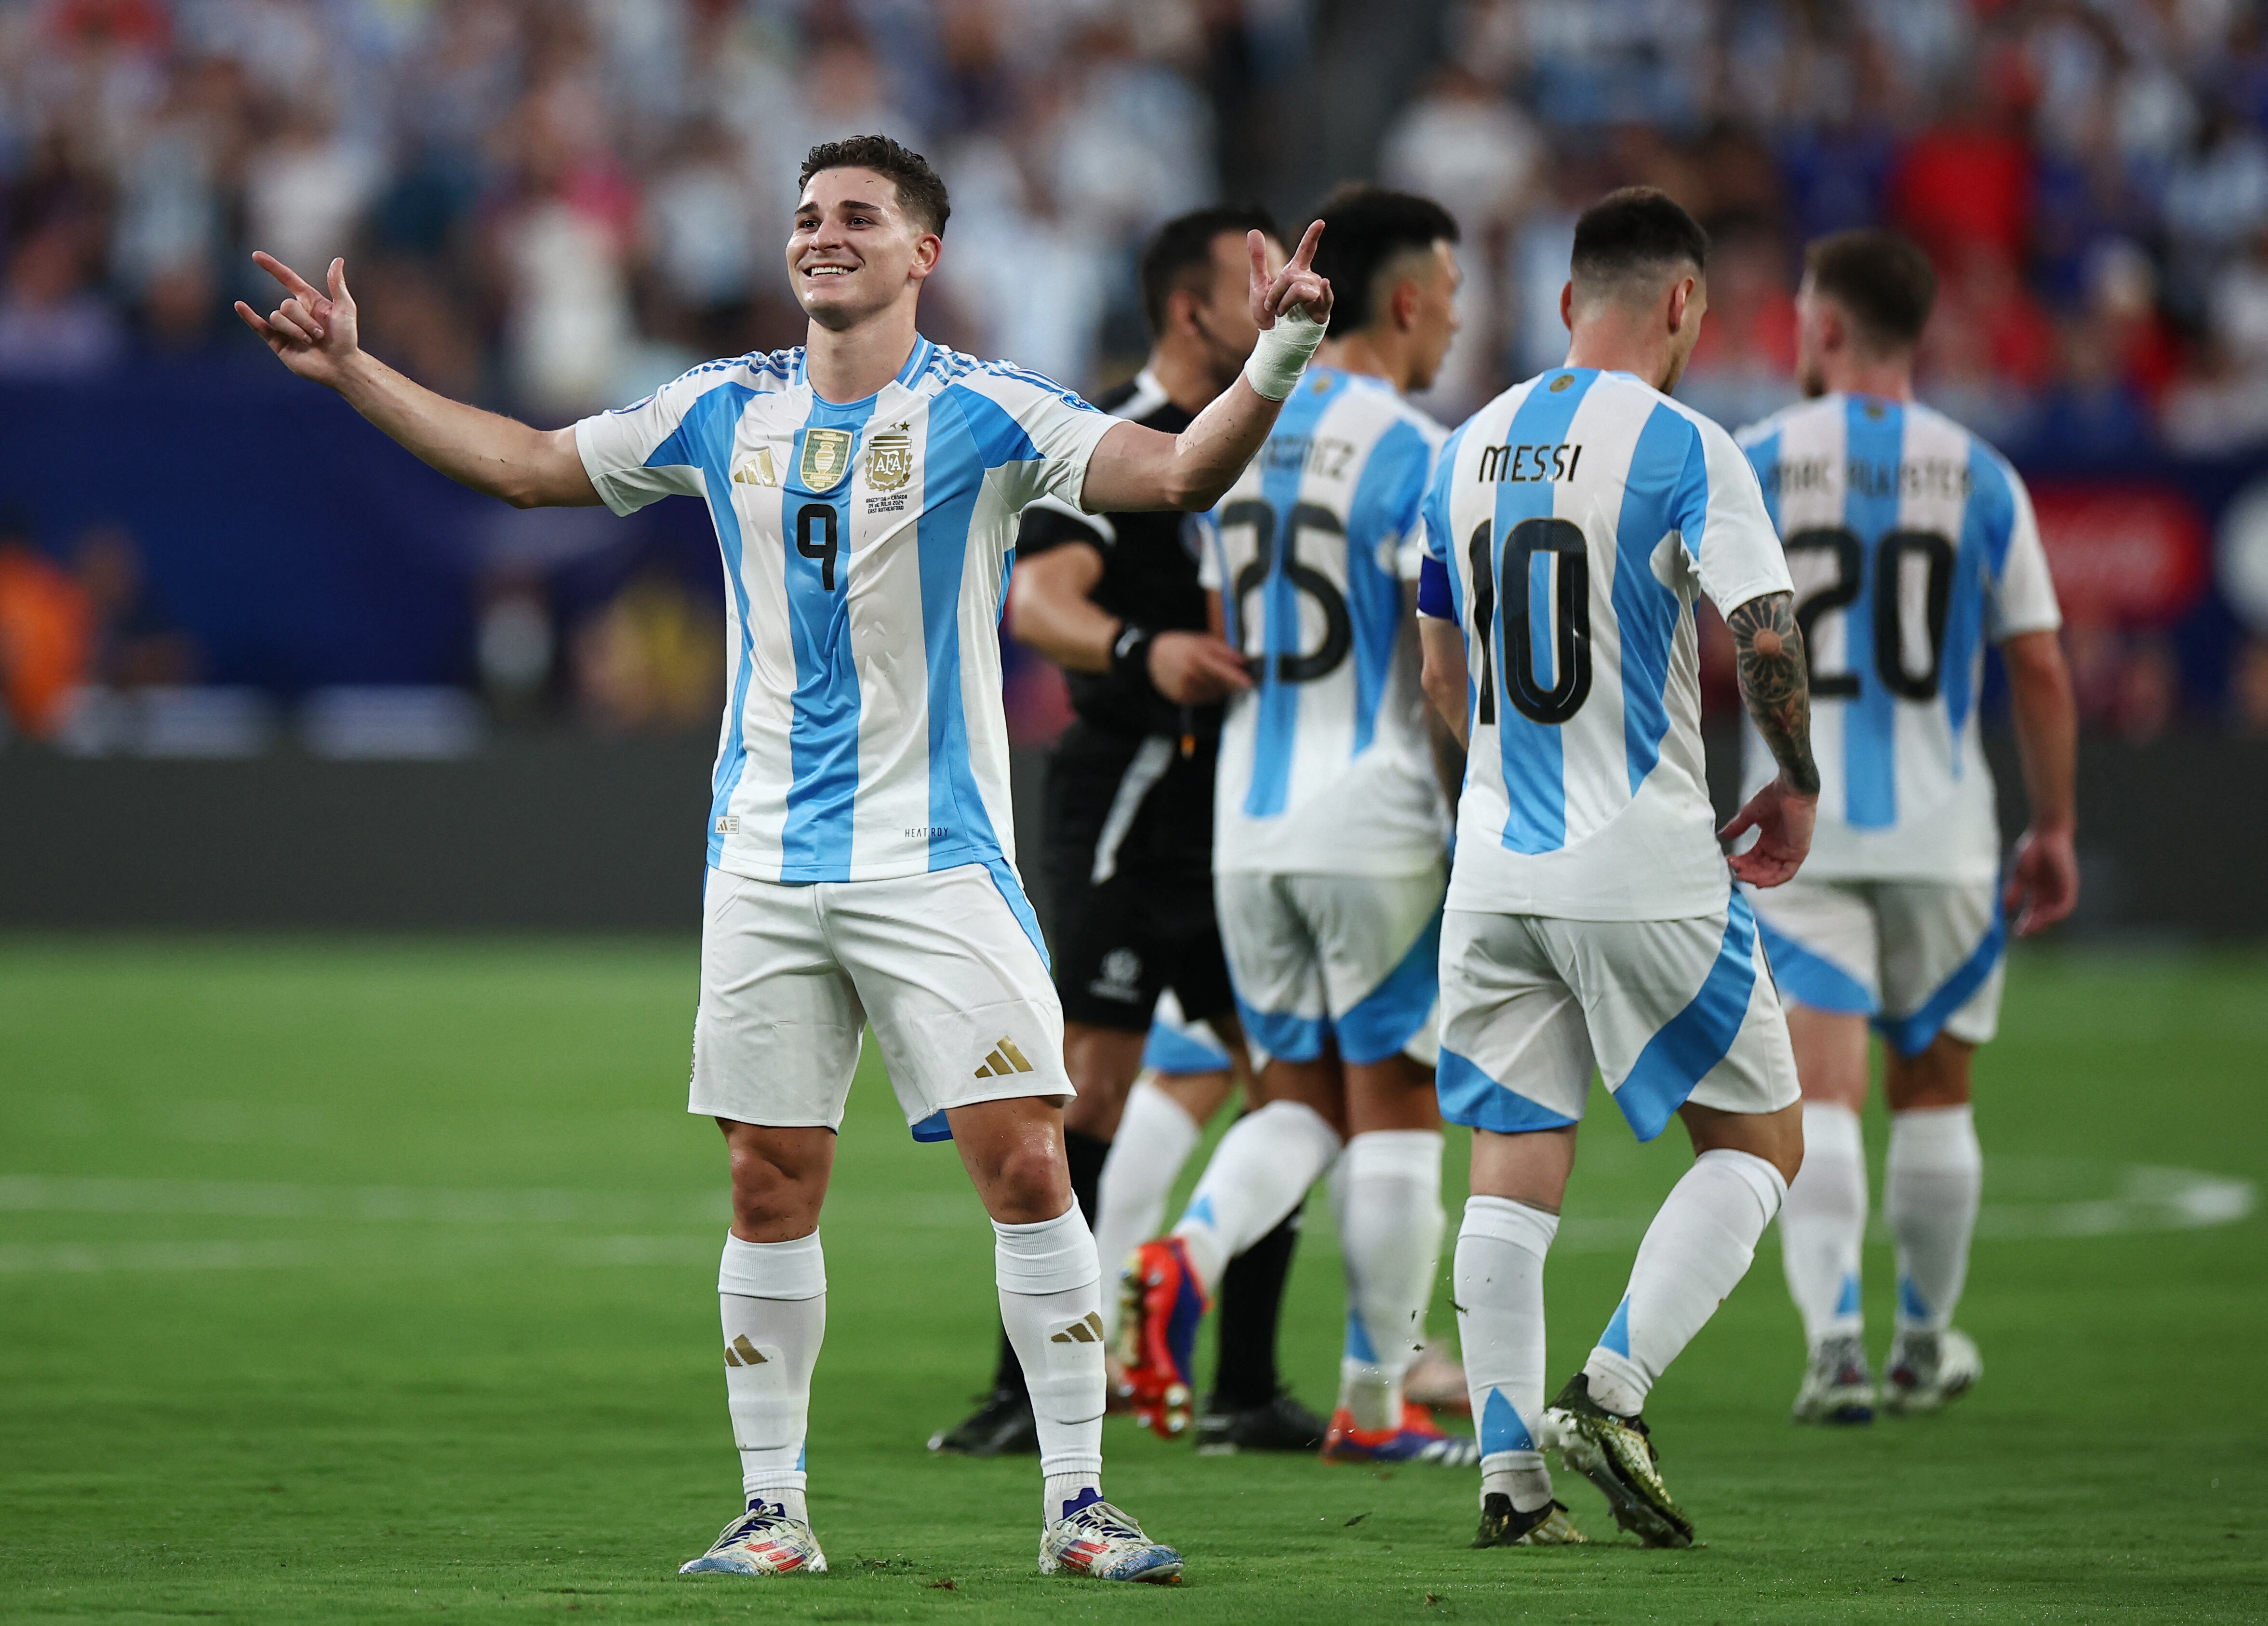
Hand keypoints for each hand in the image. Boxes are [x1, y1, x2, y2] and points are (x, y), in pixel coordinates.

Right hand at [235, 253, 360, 387]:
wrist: (341, 366)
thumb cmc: (347, 338)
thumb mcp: (345, 308)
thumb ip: (337, 285)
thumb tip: (338, 260)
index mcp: (309, 300)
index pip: (287, 279)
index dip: (272, 267)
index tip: (256, 255)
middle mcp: (295, 312)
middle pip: (286, 305)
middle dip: (304, 320)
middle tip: (320, 335)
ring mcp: (285, 327)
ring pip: (277, 317)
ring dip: (296, 330)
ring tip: (311, 342)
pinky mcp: (277, 342)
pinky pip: (259, 326)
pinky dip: (248, 317)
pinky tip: (239, 305)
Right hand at [1146, 630, 1252, 704]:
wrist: (1152, 658)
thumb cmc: (1180, 647)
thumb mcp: (1202, 641)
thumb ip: (1223, 650)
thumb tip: (1243, 660)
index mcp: (1196, 657)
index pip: (1223, 671)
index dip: (1238, 678)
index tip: (1250, 683)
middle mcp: (1191, 675)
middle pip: (1221, 685)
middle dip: (1232, 682)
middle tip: (1237, 676)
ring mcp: (1186, 688)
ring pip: (1215, 694)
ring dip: (1221, 688)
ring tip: (1214, 675)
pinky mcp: (1183, 698)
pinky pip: (1205, 700)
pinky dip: (1210, 693)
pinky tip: (1204, 683)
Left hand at [1249, 220, 1331, 329]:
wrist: (1272, 340)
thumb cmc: (1268, 314)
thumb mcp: (1258, 284)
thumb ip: (1258, 259)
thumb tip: (1253, 230)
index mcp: (1295, 272)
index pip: (1306, 250)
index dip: (1312, 236)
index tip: (1320, 222)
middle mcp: (1309, 280)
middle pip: (1291, 275)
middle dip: (1275, 292)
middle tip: (1271, 307)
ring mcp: (1318, 294)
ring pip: (1299, 288)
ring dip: (1283, 303)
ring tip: (1282, 314)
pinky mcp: (1322, 309)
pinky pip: (1323, 296)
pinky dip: (1323, 291)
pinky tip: (1325, 283)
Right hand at [1720, 774, 1816, 887]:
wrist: (1790, 788)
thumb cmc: (1774, 795)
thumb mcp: (1749, 814)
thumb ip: (1737, 827)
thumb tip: (1723, 835)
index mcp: (1769, 839)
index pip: (1754, 858)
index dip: (1742, 862)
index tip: (1729, 861)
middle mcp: (1779, 847)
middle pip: (1762, 868)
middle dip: (1748, 872)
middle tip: (1735, 871)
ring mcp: (1789, 850)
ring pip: (1773, 873)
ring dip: (1758, 878)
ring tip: (1743, 875)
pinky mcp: (1799, 851)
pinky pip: (1787, 872)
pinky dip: (1773, 879)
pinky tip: (1760, 882)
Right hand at [2003, 823, 2077, 935]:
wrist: (2046, 833)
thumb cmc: (2032, 850)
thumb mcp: (2019, 874)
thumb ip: (2013, 891)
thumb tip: (2004, 908)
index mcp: (2038, 890)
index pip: (2033, 912)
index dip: (2025, 923)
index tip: (2015, 932)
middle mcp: (2051, 892)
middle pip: (2044, 915)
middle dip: (2033, 925)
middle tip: (2021, 932)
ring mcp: (2061, 889)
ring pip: (2055, 913)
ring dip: (2044, 921)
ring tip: (2031, 925)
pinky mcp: (2070, 885)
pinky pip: (2066, 905)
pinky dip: (2056, 913)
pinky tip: (2045, 916)